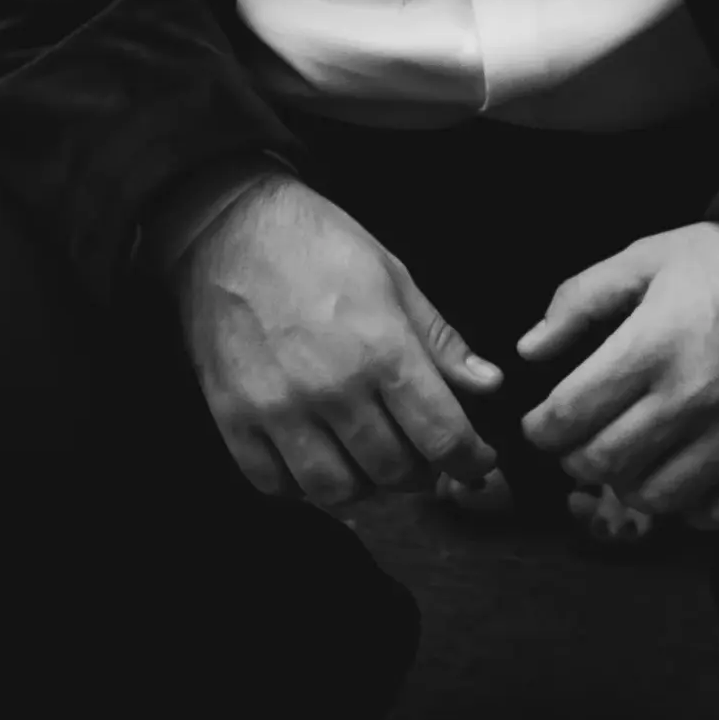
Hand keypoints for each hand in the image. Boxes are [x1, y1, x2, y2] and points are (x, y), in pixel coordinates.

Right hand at [164, 172, 506, 509]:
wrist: (229, 227)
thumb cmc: (319, 244)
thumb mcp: (394, 276)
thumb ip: (441, 341)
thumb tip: (489, 386)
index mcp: (381, 349)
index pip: (442, 436)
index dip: (471, 460)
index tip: (476, 461)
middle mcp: (332, 390)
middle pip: (395, 472)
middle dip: (422, 472)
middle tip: (422, 453)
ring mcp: (278, 410)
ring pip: (338, 492)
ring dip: (366, 487)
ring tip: (371, 460)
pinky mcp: (234, 420)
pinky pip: (276, 486)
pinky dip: (304, 487)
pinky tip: (317, 459)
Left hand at [519, 224, 718, 533]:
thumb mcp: (646, 257)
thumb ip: (579, 300)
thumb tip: (529, 351)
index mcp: (654, 344)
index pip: (568, 417)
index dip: (541, 427)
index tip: (542, 423)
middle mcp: (695, 396)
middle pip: (604, 463)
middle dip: (577, 457)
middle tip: (581, 439)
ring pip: (655, 498)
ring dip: (630, 483)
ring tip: (632, 454)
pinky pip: (716, 515)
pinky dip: (689, 506)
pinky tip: (682, 471)